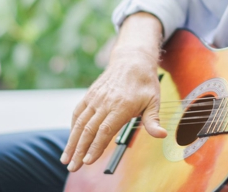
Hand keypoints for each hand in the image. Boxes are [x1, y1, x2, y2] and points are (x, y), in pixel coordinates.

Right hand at [60, 49, 166, 171]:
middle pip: (89, 129)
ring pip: (80, 122)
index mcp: (122, 105)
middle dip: (79, 150)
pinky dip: (73, 126)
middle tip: (73, 166)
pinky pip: (78, 111)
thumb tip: (162, 135)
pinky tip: (71, 138)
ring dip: (72, 141)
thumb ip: (153, 120)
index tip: (88, 161)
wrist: (132, 60)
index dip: (95, 147)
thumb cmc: (144, 82)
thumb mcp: (154, 100)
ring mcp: (96, 97)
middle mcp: (106, 102)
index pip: (105, 130)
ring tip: (66, 158)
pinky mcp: (90, 94)